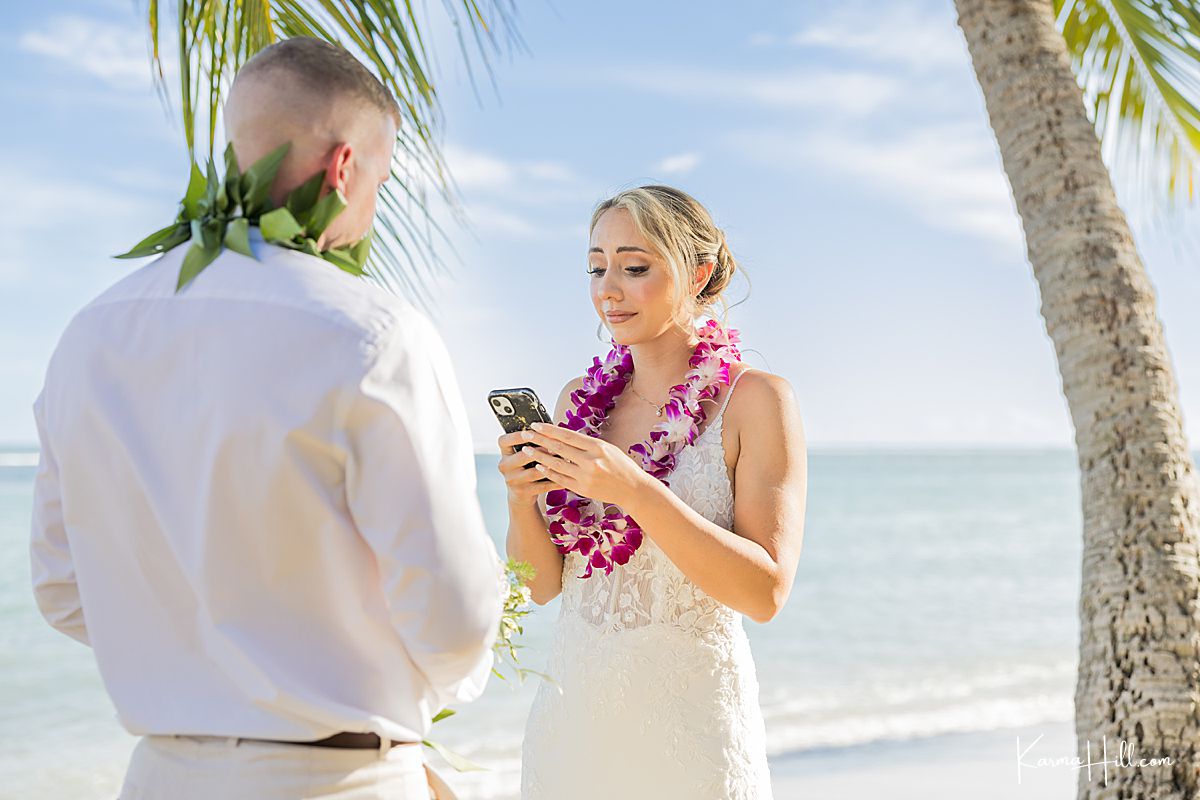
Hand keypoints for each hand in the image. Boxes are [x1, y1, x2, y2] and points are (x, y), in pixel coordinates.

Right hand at [497, 431, 562, 506]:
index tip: (531, 431)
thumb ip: (532, 442)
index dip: (517, 436)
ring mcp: (513, 480)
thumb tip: (550, 429)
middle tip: (556, 445)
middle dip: (541, 449)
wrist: (521, 494)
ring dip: (552, 465)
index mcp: (504, 453)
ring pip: (535, 471)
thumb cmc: (527, 467)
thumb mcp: (524, 455)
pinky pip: (543, 485)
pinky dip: (556, 480)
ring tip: (566, 459)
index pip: (504, 441)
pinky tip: (567, 476)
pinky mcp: (523, 492)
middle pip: (523, 455)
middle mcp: (505, 466)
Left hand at [520, 422, 652, 507]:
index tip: (536, 425)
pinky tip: (539, 466)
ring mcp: (586, 476)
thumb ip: (586, 443)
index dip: (549, 430)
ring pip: (556, 464)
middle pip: (559, 448)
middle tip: (525, 434)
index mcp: (597, 446)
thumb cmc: (620, 465)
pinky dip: (548, 472)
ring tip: (527, 449)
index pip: (568, 435)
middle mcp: (591, 461)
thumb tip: (562, 435)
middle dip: (540, 440)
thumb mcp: (607, 448)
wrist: (633, 489)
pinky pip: (560, 479)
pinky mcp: (582, 488)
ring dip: (539, 456)